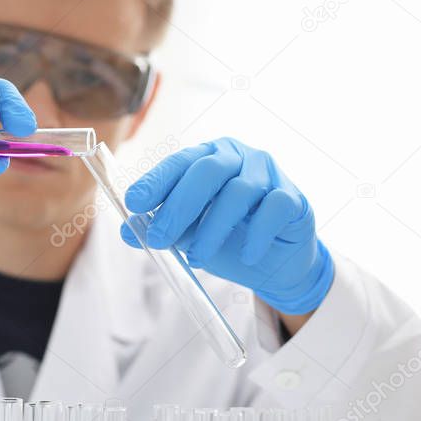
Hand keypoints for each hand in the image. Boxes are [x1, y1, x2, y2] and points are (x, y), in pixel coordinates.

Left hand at [121, 138, 333, 314]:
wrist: (275, 263)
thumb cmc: (228, 239)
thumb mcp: (188, 236)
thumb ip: (162, 229)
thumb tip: (127, 231)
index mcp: (206, 159)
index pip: (178, 163)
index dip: (155, 181)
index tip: (133, 203)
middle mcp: (237, 157)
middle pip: (207, 170)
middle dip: (179, 205)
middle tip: (159, 238)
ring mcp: (268, 174)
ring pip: (239, 191)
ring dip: (213, 228)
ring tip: (196, 259)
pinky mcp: (293, 197)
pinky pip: (274, 208)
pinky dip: (257, 234)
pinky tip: (246, 256)